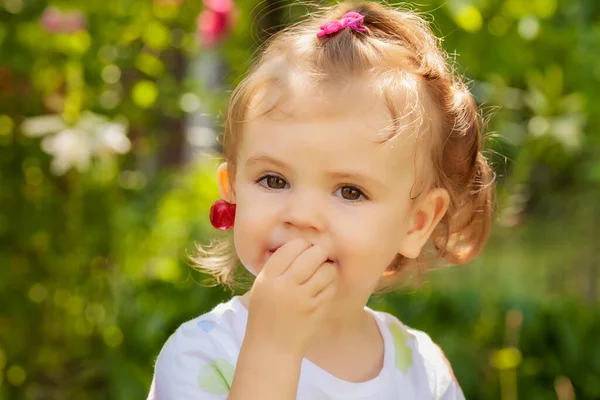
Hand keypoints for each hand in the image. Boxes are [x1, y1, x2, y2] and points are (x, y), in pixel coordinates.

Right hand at [244, 238, 337, 356]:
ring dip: (327, 268)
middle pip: (312, 254)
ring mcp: (303, 299)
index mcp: (268, 278)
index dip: (301, 245)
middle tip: (318, 257)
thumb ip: (277, 267)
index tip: (303, 249)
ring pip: (326, 269)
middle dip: (319, 252)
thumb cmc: (265, 313)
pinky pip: (331, 286)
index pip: (291, 248)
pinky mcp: (317, 310)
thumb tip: (300, 244)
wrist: (272, 347)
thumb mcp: (262, 287)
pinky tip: (323, 287)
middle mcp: (285, 286)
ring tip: (321, 272)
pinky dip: (330, 283)